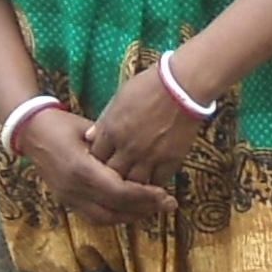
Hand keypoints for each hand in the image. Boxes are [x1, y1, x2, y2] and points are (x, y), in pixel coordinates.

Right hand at [14, 101, 159, 218]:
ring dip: (131, 216)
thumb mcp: (90, 128)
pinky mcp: (66, 201)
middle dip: (144, 209)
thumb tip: (144, 155)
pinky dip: (115, 216)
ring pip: (105, 218)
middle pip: (115, 210)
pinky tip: (131, 209)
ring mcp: (67, 198)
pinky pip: (94, 216)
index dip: (144, 196)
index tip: (165, 194)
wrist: (30, 132)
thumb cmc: (62, 124)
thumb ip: (114, 145)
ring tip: (152, 208)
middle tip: (168, 204)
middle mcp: (73, 189)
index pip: (119, 191)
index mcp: (80, 168)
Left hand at [84, 53, 210, 195]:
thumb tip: (89, 137)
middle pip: (112, 174)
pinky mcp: (170, 161)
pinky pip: (158, 182)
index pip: (95, 156)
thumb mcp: (119, 98)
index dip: (96, 159)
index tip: (100, 159)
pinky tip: (151, 183)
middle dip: (110, 175)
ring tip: (131, 184)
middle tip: (114, 175)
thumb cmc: (148, 86)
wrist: (182, 86)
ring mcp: (149, 156)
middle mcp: (127, 147)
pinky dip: (153, 184)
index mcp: (111, 130)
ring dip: (131, 184)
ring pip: (133, 183)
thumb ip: (104, 120)